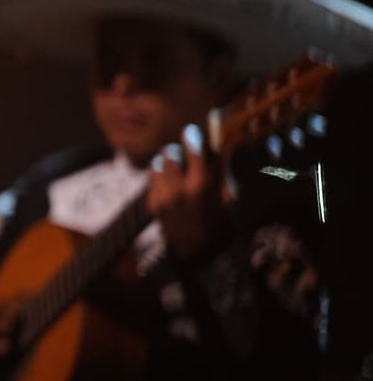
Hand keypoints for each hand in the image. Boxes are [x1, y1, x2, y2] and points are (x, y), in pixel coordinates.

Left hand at [148, 123, 230, 261]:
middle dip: (177, 151)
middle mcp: (178, 190)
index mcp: (201, 186)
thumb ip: (223, 169)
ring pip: (157, 164)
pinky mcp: (152, 204)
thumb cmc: (219, 220)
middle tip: (184, 153)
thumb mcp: (228, 196)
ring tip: (177, 168)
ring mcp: (162, 197)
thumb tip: (225, 143)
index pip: (192, 150)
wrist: (196, 250)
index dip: (192, 137)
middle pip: (168, 153)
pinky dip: (161, 177)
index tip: (192, 131)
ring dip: (167, 163)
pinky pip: (152, 179)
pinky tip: (171, 183)